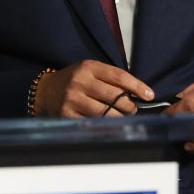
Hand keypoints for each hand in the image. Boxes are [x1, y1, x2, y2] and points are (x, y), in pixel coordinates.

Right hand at [34, 60, 153, 117]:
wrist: (44, 92)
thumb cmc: (74, 82)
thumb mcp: (89, 72)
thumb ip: (110, 79)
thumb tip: (139, 93)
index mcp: (87, 67)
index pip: (118, 76)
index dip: (137, 86)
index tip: (149, 95)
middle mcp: (79, 81)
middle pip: (115, 96)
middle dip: (130, 106)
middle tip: (132, 109)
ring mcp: (72, 99)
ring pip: (107, 113)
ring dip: (120, 118)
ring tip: (122, 117)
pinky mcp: (67, 115)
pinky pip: (94, 124)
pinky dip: (105, 126)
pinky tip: (108, 125)